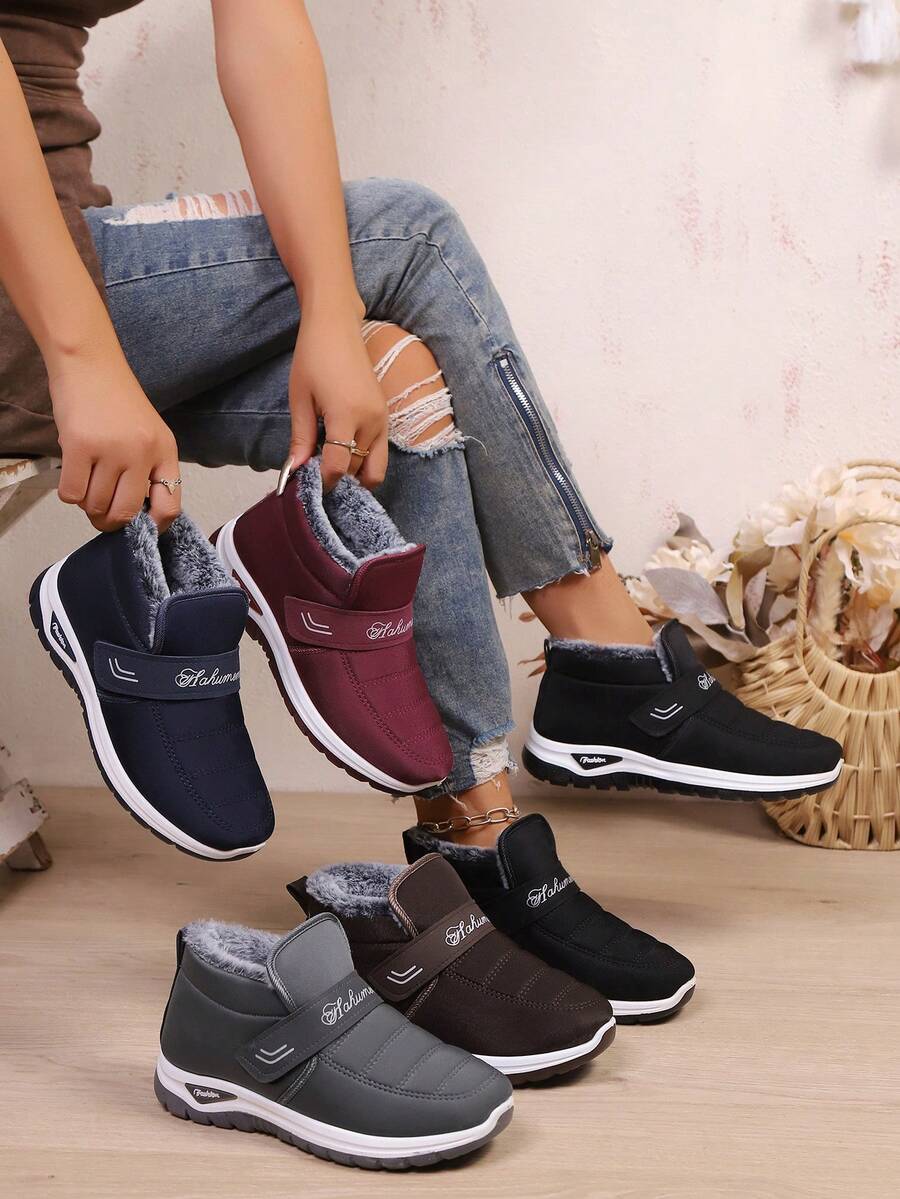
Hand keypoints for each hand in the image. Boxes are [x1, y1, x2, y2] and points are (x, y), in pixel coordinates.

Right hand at [50, 348, 180, 532]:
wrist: (90, 364)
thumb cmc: (117, 401)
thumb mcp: (148, 434)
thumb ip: (148, 469)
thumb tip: (134, 514)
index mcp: (165, 452)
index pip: (170, 507)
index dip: (154, 527)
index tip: (138, 528)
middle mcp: (142, 454)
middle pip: (126, 513)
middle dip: (109, 522)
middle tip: (100, 513)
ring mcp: (112, 450)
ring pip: (95, 505)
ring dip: (87, 505)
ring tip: (86, 485)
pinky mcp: (80, 446)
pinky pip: (72, 494)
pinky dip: (69, 494)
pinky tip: (73, 477)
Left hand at [288, 303, 387, 491]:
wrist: (337, 326)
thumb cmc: (313, 357)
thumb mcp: (300, 398)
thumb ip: (301, 437)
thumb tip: (295, 470)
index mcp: (346, 415)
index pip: (339, 466)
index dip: (323, 481)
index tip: (309, 484)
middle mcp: (371, 421)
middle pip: (359, 470)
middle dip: (340, 479)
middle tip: (318, 474)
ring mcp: (383, 418)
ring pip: (375, 465)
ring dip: (355, 472)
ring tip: (331, 464)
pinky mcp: (386, 415)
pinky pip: (379, 451)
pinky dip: (364, 459)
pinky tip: (343, 450)